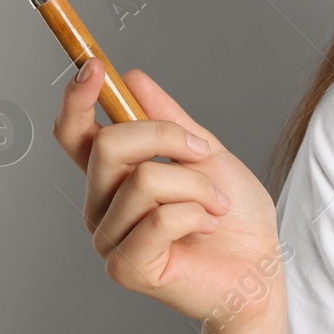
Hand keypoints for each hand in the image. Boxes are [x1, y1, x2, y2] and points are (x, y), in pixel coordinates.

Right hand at [54, 60, 286, 333]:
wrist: (259, 267)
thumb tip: (132, 78)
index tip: (95, 66)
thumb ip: (168, 120)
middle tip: (203, 154)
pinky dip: (195, 214)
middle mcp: (100, 206)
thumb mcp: (205, 153)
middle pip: (109, 145)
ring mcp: (108, 239)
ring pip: (143, 180)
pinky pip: (158, 218)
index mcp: (113, 177)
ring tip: (214, 205)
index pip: (74, 134)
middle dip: (167, 138)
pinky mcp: (126, 267)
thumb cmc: (233, 215)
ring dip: (196, 186)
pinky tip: (206, 227)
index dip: (76, 99)